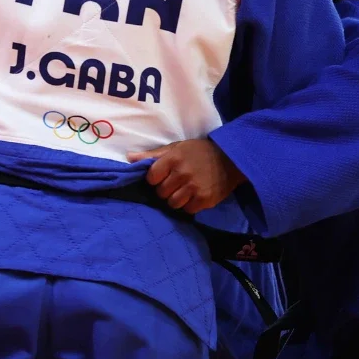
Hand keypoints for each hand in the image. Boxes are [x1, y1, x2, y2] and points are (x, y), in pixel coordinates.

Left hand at [127, 138, 245, 213]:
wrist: (229, 159)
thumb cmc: (198, 152)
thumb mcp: (176, 148)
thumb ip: (152, 155)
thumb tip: (129, 158)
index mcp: (173, 158)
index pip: (152, 177)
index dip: (155, 178)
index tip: (162, 176)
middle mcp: (183, 173)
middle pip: (161, 192)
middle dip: (165, 189)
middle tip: (175, 183)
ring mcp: (194, 188)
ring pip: (173, 203)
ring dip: (176, 199)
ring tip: (184, 191)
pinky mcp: (205, 200)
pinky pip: (188, 210)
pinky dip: (189, 205)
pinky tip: (194, 196)